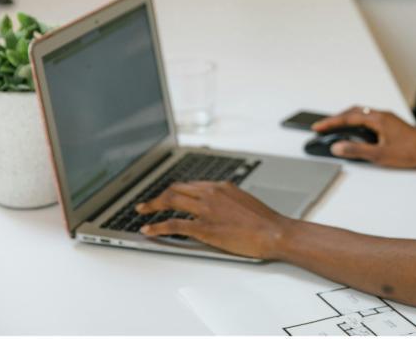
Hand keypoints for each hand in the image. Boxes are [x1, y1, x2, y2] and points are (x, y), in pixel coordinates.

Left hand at [135, 181, 290, 259]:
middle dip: (157, 196)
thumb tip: (216, 206)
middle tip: (146, 204)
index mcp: (220, 186)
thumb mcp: (242, 201)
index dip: (173, 191)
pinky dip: (157, 227)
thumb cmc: (264, 221)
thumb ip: (225, 200)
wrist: (274, 232)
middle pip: (175, 190)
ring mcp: (206, 210)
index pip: (189, 185)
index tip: (165, 196)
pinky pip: (173, 224)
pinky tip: (149, 230)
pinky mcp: (204, 228)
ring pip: (170, 202)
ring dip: (152, 207)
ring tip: (142, 213)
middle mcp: (210, 193)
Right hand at [312, 106, 415, 167]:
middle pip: (354, 111)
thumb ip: (357, 150)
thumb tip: (338, 147)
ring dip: (348, 119)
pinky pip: (370, 118)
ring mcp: (388, 119)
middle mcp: (382, 115)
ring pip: (362, 114)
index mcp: (378, 119)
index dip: (331, 122)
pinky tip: (357, 131)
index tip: (318, 126)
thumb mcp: (380, 155)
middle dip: (337, 118)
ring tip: (336, 128)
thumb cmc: (412, 152)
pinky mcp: (392, 124)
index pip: (348, 117)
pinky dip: (358, 122)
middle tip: (323, 126)